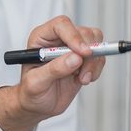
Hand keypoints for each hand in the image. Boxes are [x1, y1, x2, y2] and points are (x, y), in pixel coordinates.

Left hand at [0, 16, 104, 130]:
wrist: (37, 104)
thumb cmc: (30, 91)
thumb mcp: (36, 82)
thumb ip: (54, 69)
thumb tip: (74, 58)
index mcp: (41, 38)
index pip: (61, 25)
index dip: (74, 36)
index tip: (82, 53)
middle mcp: (58, 40)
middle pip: (83, 32)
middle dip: (88, 53)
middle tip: (83, 71)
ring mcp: (72, 49)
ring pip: (95, 44)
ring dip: (93, 63)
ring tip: (81, 79)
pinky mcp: (83, 60)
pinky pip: (99, 58)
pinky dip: (96, 70)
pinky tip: (83, 79)